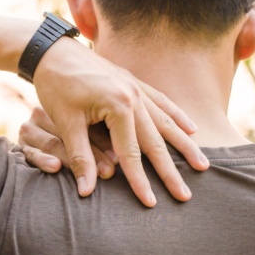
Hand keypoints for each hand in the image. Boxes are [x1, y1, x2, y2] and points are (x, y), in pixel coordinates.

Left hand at [32, 38, 208, 205]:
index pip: (131, 154)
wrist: (52, 51)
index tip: (150, 204)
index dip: (140, 182)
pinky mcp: (133, 81)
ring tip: (202, 165)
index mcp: (118, 106)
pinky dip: (177, 116)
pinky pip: (162, 102)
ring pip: (166, 121)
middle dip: (171, 171)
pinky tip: (191, 129)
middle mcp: (134, 96)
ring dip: (184, 145)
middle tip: (186, 196)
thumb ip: (80, 158)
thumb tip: (86, 192)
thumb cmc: (55, 87)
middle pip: (156, 141)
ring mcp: (137, 86)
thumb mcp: (66, 124)